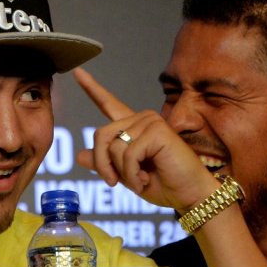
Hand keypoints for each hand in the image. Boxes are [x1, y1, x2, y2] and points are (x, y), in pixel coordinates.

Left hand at [73, 68, 218, 211]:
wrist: (188, 195)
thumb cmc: (163, 185)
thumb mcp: (126, 175)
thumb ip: (106, 163)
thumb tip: (79, 155)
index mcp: (133, 127)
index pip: (108, 104)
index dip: (92, 88)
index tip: (78, 72)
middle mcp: (141, 119)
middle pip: (100, 134)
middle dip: (103, 164)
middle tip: (114, 183)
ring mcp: (150, 121)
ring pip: (113, 147)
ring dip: (122, 172)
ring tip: (139, 180)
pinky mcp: (158, 130)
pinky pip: (128, 154)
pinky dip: (132, 173)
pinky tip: (145, 180)